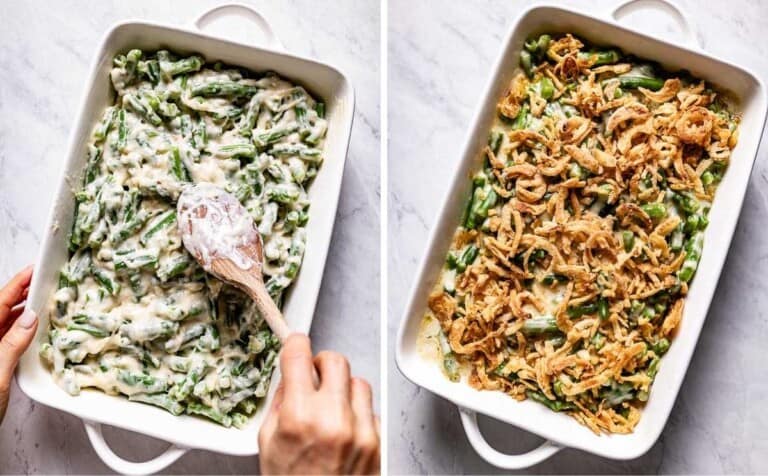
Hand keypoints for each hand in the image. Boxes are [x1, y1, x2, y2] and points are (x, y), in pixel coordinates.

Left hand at [0, 266, 36, 423]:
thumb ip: (11, 344)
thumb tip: (29, 319)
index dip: (16, 284)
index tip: (33, 270)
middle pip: (0, 310)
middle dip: (21, 294)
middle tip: (42, 282)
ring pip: (4, 325)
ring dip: (22, 313)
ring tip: (42, 303)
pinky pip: (7, 340)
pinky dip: (21, 331)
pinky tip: (33, 331)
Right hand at [259, 334, 379, 474]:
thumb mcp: (267, 444)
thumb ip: (281, 403)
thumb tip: (291, 376)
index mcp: (299, 417)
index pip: (299, 356)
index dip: (295, 345)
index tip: (295, 345)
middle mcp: (333, 419)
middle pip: (335, 360)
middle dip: (322, 364)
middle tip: (313, 378)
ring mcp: (360, 430)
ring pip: (357, 381)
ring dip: (342, 388)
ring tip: (330, 410)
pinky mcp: (377, 441)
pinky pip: (370, 409)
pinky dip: (357, 412)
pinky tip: (343, 430)